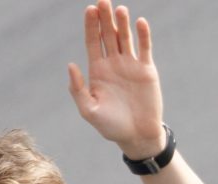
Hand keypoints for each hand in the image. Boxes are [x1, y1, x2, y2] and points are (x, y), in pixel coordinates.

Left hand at [68, 0, 165, 158]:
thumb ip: (78, 89)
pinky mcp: (146, 69)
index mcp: (97, 71)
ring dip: (122, 23)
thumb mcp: (89, 110)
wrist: (137, 136)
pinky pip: (144, 48)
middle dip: (105, 18)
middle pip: (108, 35)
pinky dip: (143, 35)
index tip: (89, 10)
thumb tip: (71, 65)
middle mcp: (113, 64)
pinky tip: (139, 22)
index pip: (93, 42)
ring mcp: (130, 65)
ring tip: (119, 9)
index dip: (91, 26)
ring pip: (125, 38)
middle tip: (102, 0)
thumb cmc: (111, 127)